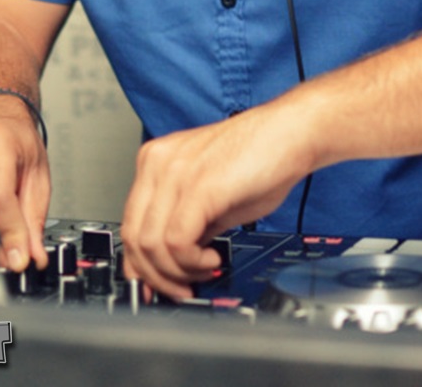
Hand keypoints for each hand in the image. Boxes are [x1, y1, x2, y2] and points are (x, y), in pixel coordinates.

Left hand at [120, 102, 310, 298]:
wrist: (291, 133)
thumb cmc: (258, 159)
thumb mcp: (208, 197)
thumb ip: (184, 224)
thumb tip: (170, 263)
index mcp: (155, 161)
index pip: (129, 224)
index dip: (140, 265)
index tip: (154, 286)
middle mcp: (158, 162)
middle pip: (134, 238)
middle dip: (157, 276)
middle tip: (184, 287)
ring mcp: (175, 171)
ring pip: (151, 245)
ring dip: (177, 273)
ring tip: (204, 270)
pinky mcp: (199, 186)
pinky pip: (177, 242)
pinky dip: (192, 263)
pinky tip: (212, 260)